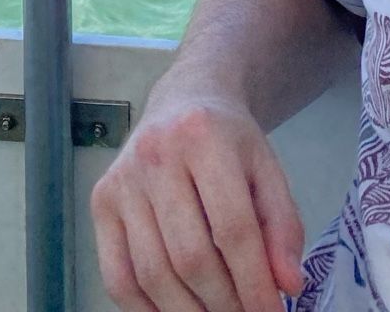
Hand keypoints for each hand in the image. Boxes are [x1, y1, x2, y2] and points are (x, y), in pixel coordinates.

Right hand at [91, 92, 305, 311]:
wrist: (183, 98)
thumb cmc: (229, 140)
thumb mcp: (267, 169)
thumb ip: (283, 225)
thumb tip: (289, 286)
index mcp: (204, 136)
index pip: (232, 228)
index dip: (255, 282)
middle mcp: (155, 154)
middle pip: (190, 256)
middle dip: (224, 303)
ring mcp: (121, 179)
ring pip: (153, 273)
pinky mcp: (101, 201)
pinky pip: (116, 276)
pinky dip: (145, 310)